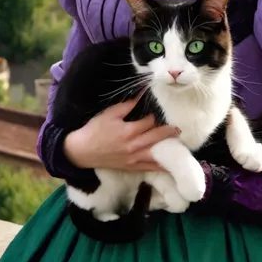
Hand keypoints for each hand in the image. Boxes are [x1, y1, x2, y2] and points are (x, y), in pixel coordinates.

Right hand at [63, 96, 179, 171]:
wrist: (82, 151)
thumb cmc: (95, 130)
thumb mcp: (110, 113)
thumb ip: (128, 105)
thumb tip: (141, 94)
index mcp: (128, 131)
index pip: (148, 122)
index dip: (154, 117)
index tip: (159, 112)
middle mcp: (133, 146)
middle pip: (156, 138)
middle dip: (168, 132)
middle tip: (178, 128)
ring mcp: (133, 159)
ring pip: (156, 155)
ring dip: (168, 149)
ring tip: (179, 144)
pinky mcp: (130, 167)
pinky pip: (149, 168)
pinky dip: (160, 166)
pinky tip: (170, 165)